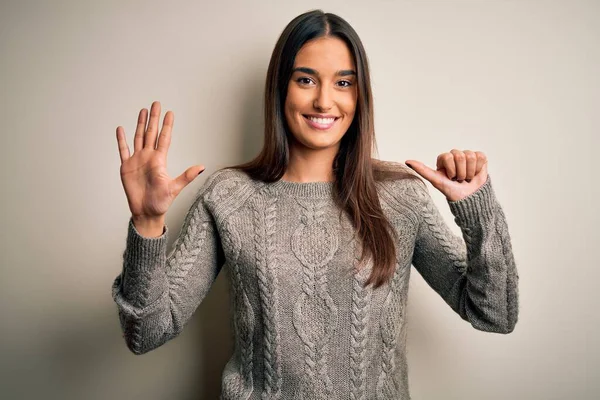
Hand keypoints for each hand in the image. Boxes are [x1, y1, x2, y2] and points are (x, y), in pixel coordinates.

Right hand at [116, 101, 204, 219]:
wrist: (146, 212)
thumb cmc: (161, 202)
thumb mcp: (175, 188)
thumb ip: (187, 176)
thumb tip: (202, 167)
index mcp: (160, 160)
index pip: (164, 138)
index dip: (167, 126)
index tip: (170, 113)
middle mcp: (148, 157)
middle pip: (151, 133)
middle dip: (153, 118)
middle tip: (156, 104)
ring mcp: (137, 161)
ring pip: (138, 138)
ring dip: (139, 124)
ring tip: (142, 111)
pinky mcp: (126, 167)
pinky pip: (123, 150)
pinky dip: (121, 140)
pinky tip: (121, 128)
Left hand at [405, 149, 487, 201]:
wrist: (470, 198)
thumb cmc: (451, 191)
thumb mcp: (436, 180)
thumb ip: (422, 170)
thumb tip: (406, 161)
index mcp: (444, 159)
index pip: (448, 156)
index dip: (451, 170)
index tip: (450, 178)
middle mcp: (455, 155)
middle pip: (459, 156)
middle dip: (460, 172)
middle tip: (459, 179)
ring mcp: (467, 156)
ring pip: (470, 156)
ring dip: (469, 172)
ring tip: (467, 178)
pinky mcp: (479, 157)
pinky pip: (480, 156)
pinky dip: (478, 169)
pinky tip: (475, 174)